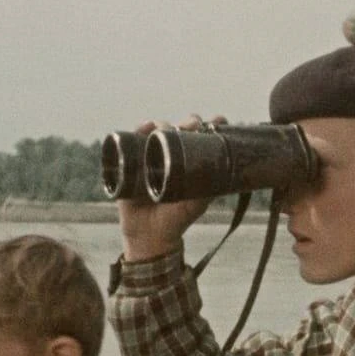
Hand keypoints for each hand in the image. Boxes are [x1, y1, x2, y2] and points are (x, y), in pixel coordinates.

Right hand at [117, 114, 224, 261]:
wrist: (148, 234)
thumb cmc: (175, 220)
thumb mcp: (196, 205)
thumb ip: (208, 192)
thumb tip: (222, 176)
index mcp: (191, 162)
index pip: (203, 137)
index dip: (212, 125)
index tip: (219, 121)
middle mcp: (173, 155)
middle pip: (182, 128)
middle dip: (190, 122)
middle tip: (193, 126)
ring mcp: (152, 156)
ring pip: (159, 130)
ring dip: (164, 124)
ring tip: (168, 129)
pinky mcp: (132, 160)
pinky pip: (134, 139)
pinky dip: (139, 129)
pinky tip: (146, 126)